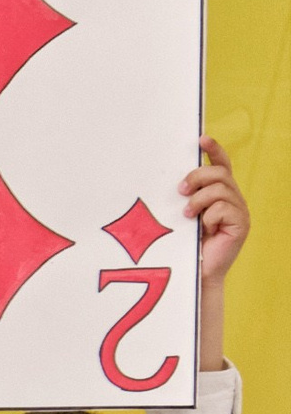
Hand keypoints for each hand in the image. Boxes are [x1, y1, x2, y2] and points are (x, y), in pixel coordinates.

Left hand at [185, 135, 248, 288]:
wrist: (195, 274)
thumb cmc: (184, 245)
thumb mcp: (181, 216)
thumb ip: (184, 198)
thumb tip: (171, 183)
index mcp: (219, 194)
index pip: (221, 165)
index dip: (214, 151)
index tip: (201, 139)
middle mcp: (233, 199)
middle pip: (219, 173)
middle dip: (197, 177)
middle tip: (181, 192)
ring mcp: (239, 211)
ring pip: (220, 189)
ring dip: (199, 200)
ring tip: (188, 216)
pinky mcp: (241, 224)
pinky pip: (223, 208)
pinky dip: (209, 216)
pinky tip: (203, 229)